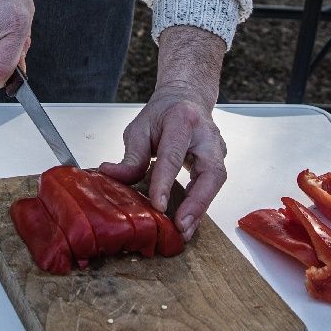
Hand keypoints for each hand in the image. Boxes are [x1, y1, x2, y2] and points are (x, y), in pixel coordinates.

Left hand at [97, 25, 226, 240]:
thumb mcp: (140, 128)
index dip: (164, 182)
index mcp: (182, 120)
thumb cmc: (162, 114)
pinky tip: (188, 221)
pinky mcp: (219, 161)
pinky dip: (200, 205)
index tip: (157, 205)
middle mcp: (206, 135)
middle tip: (181, 225)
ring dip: (200, 209)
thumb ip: (131, 155)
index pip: (173, 155)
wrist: (186, 100)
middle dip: (196, 202)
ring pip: (216, 182)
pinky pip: (212, 186)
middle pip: (210, 171)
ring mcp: (217, 148)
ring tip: (184, 230)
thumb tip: (111, 175)